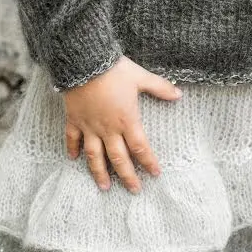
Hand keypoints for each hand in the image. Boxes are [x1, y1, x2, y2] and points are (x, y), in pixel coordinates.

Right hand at [63, 55, 182, 193]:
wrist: (84, 61)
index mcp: (127, 120)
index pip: (140, 147)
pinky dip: (72, 149)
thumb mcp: (140, 77)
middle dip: (127, 176)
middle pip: (119, 158)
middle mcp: (108, 128)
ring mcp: (89, 126)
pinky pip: (72, 138)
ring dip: (99, 172)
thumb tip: (179, 95)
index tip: (155, 174)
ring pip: (94, 155)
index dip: (148, 162)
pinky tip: (73, 159)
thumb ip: (160, 88)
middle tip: (134, 190)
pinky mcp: (74, 119)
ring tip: (104, 187)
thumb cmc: (114, 70)